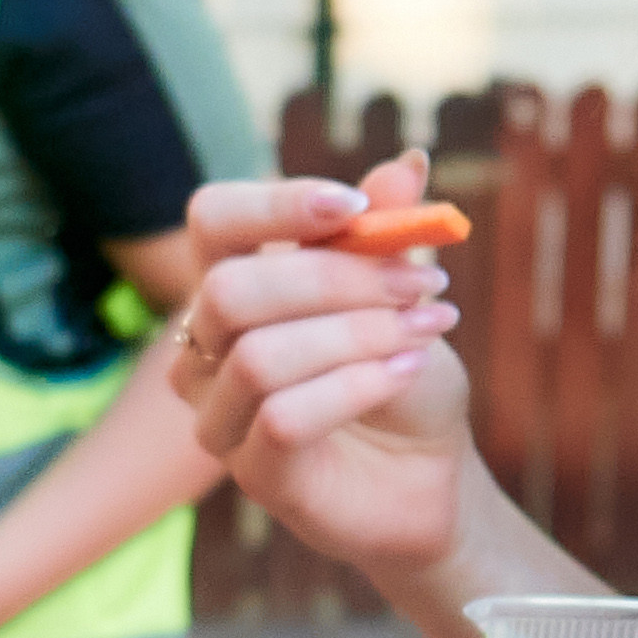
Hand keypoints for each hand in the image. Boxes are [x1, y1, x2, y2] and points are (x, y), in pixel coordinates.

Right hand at [168, 152, 473, 577]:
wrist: (432, 474)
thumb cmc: (403, 377)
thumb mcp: (403, 293)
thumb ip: (391, 234)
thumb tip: (410, 162)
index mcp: (232, 286)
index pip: (212, 221)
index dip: (274, 206)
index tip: (353, 206)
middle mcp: (205, 350)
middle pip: (230, 289)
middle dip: (337, 279)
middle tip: (423, 282)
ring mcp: (220, 416)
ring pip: (258, 357)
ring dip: (357, 335)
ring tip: (426, 330)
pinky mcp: (252, 474)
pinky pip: (283, 418)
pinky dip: (357, 386)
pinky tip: (406, 373)